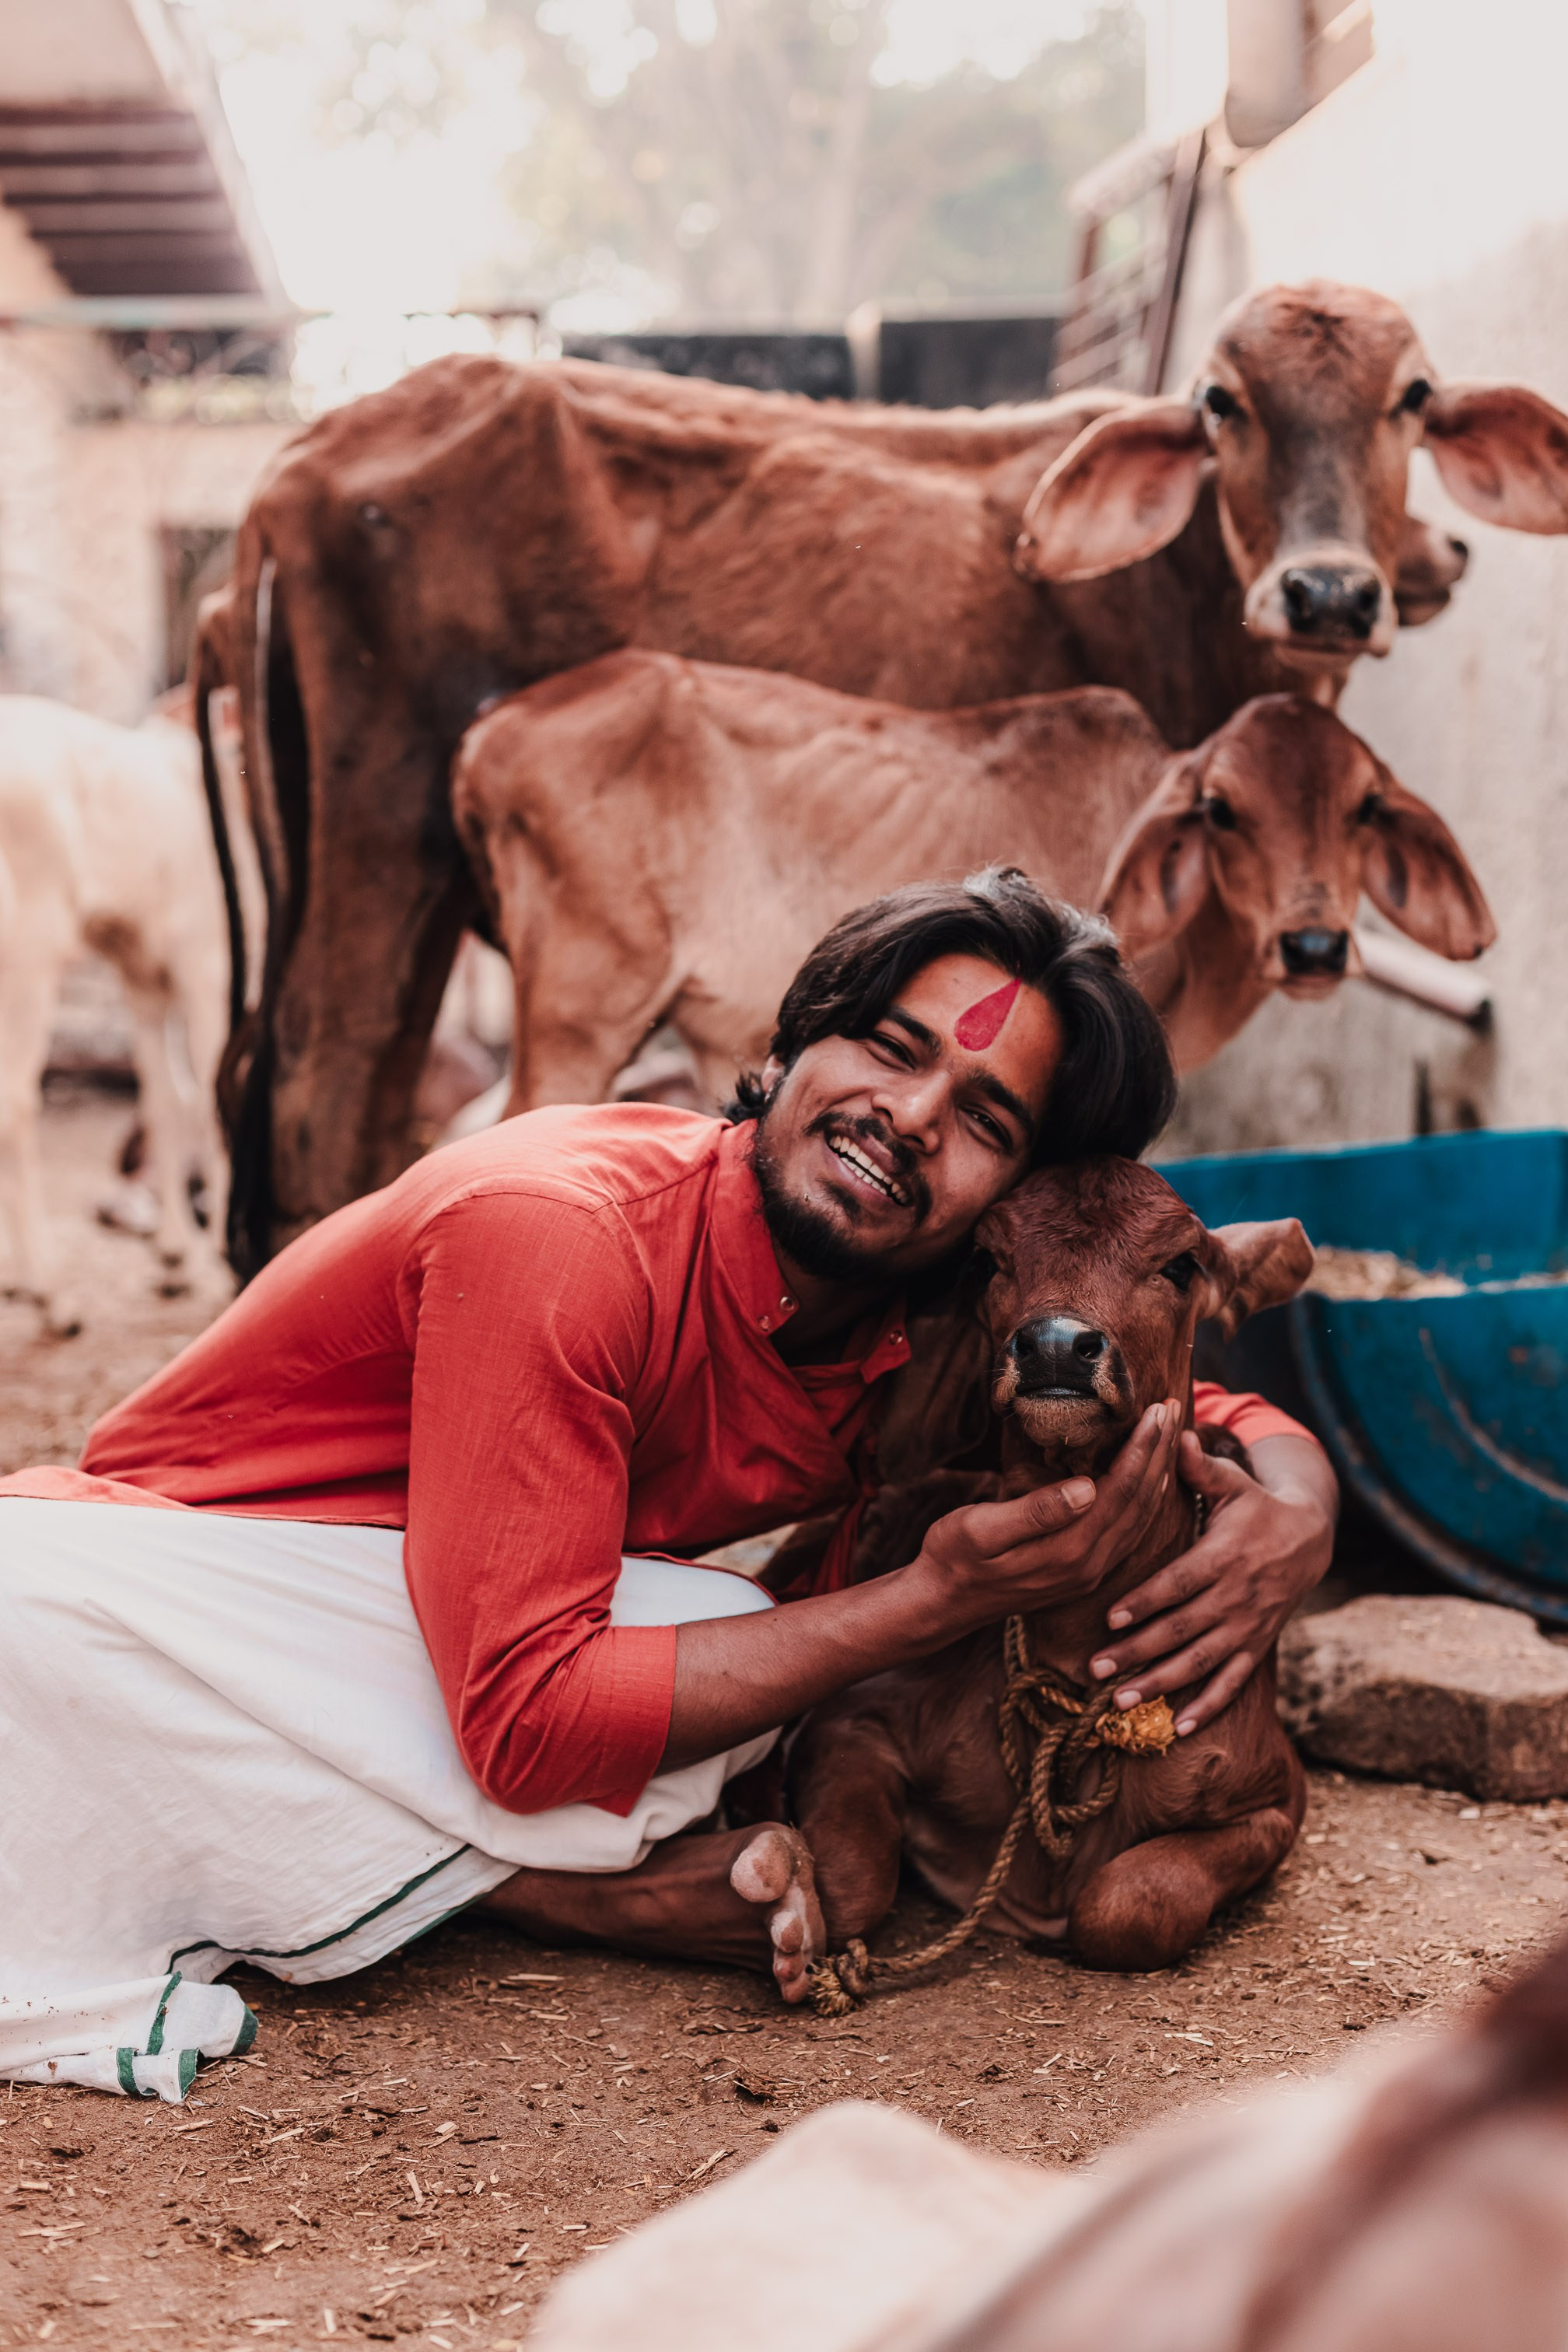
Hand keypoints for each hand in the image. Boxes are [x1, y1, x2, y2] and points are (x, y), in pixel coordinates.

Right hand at [910, 1401, 1181, 1636]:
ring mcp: (1089, 1573)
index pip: (1121, 1490)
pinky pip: (1128, 1532)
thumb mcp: (980, 1529)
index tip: (1157, 1410)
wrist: (941, 1604)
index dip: (1142, 1448)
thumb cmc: (953, 1557)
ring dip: (1157, 1473)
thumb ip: (1035, 1511)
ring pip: (1139, 1518)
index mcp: (1069, 1551)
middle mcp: (1089, 1565)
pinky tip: (1148, 1480)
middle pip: (1139, 1501)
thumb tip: (1085, 1487)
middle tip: (1173, 1407)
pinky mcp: (1083, 1573)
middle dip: (1158, 1452)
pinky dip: (1144, 1500)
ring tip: (1168, 1435)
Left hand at [1087, 1429, 1335, 1735]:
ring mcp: (1249, 1625)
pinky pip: (1234, 1681)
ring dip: (1161, 1684)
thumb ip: (1198, 1467)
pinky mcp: (1258, 1643)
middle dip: (1139, 1653)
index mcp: (1223, 1556)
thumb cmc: (1255, 1505)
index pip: (1179, 1584)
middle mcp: (1236, 1596)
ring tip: (1120, 1703)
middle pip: (1182, 1630)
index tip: (1111, 1620)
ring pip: (1201, 1662)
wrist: (1311, 1537)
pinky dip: (1208, 1705)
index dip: (1146, 1603)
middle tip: (1095, 1671)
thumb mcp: (1232, 1482)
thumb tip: (1174, 1432)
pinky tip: (1179, 1728)